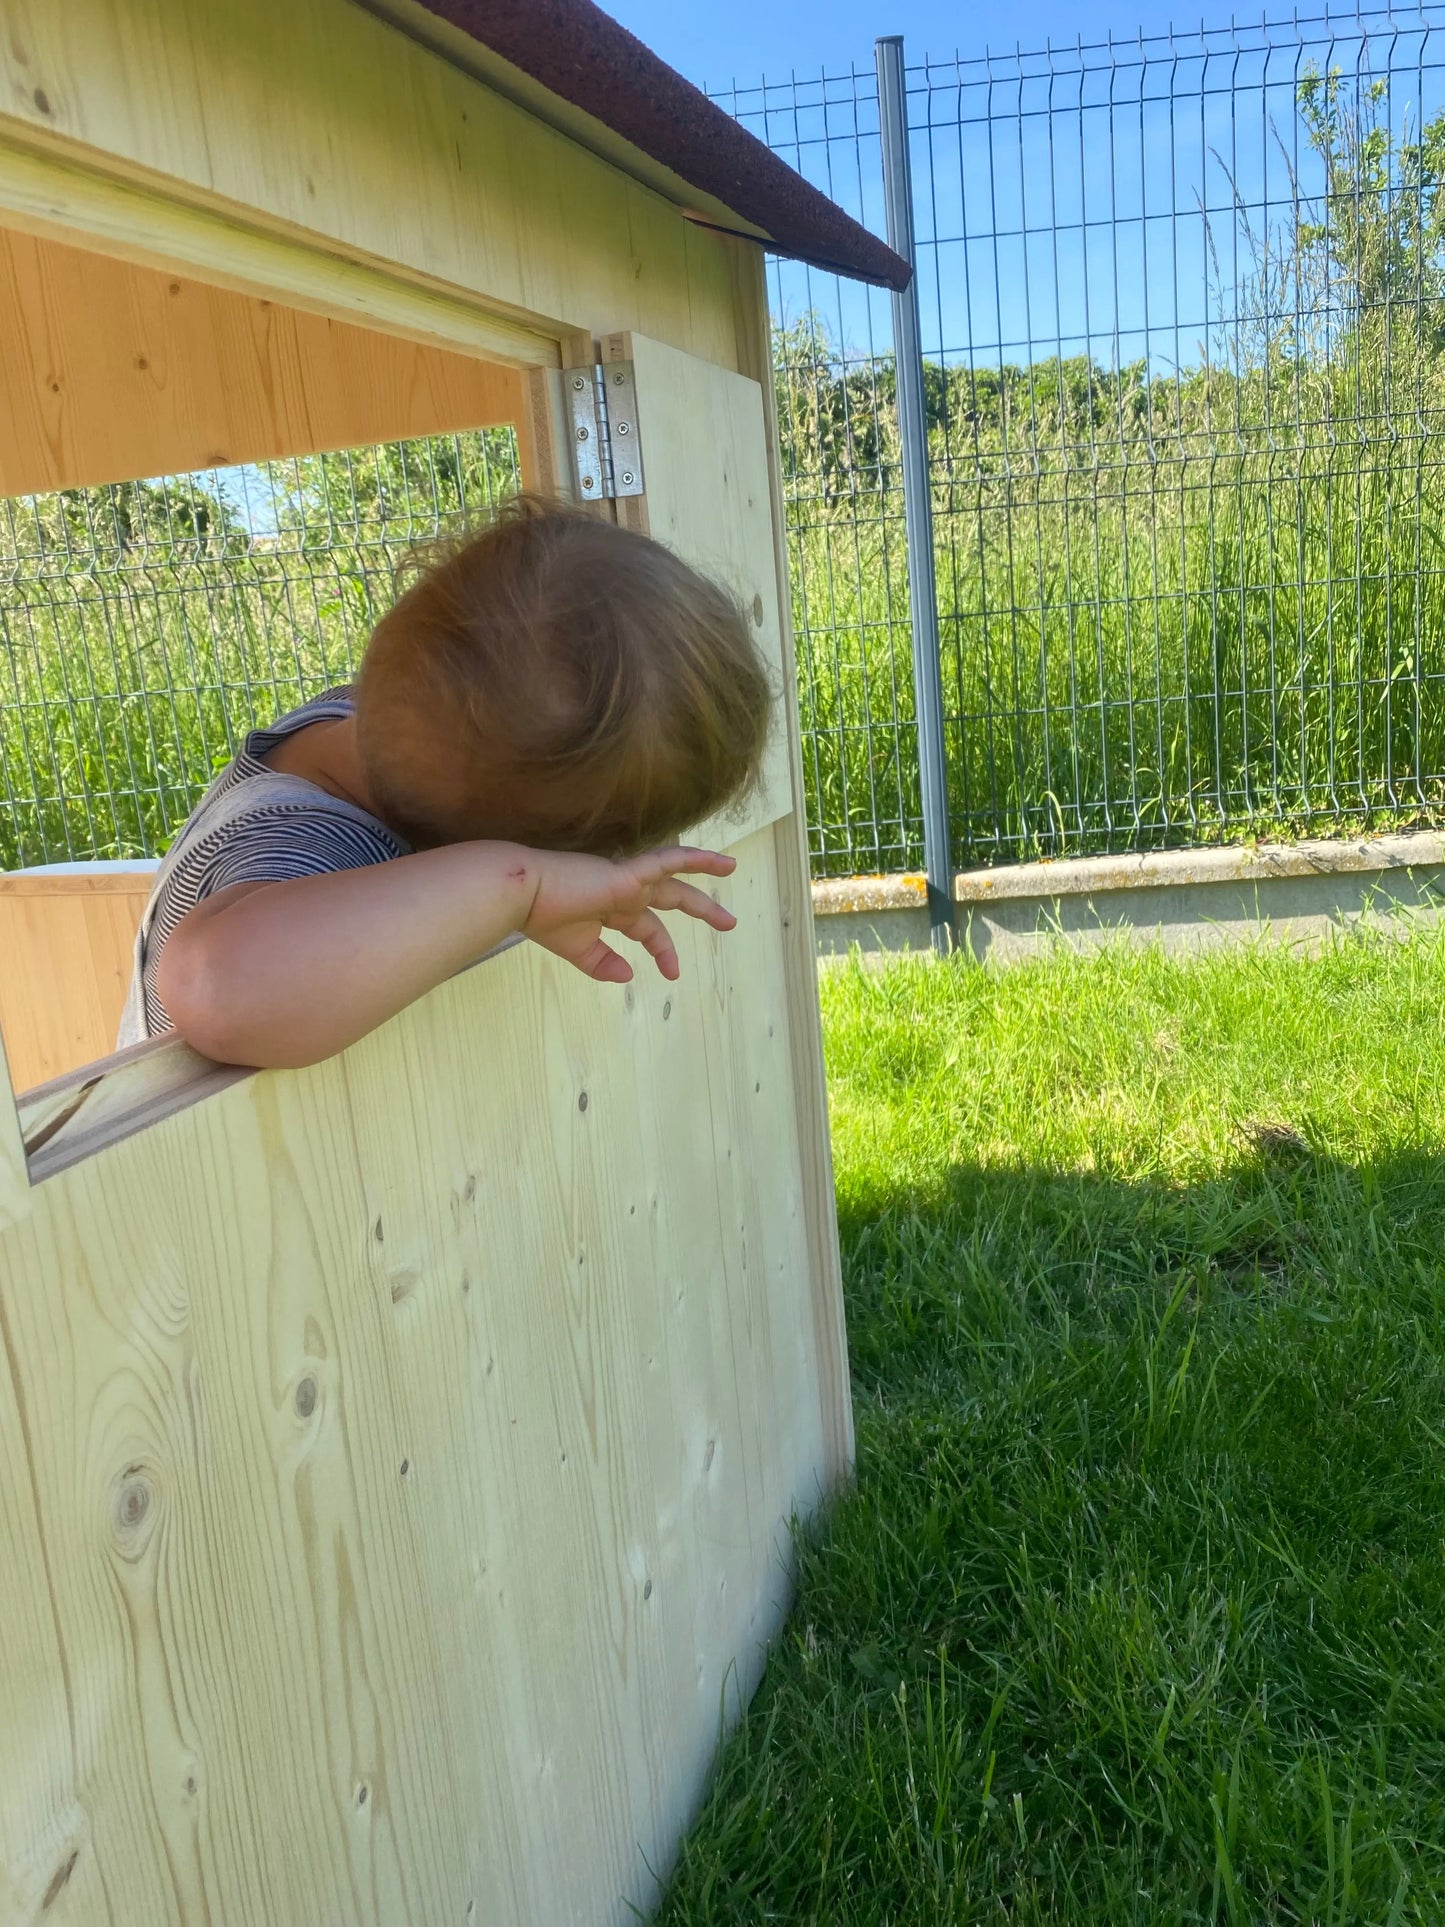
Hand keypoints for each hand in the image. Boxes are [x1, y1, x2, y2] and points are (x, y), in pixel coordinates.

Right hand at [521, 845, 737, 982]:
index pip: (648, 928)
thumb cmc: (541, 917)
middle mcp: (623, 890)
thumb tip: (628, 976)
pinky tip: (717, 860)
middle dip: (701, 909)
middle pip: (671, 897)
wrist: (519, 894)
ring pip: (675, 870)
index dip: (663, 950)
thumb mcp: (577, 949)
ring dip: (704, 868)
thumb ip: (603, 963)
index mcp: (612, 908)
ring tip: (732, 868)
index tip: (673, 974)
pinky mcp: (626, 872)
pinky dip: (691, 858)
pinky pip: (667, 859)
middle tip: (729, 922)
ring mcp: (626, 878)